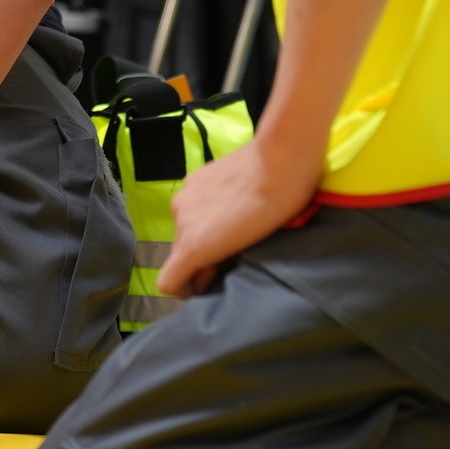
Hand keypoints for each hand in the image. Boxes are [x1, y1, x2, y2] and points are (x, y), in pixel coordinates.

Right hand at [156, 136, 320, 298]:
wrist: (281, 158)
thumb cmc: (276, 210)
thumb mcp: (248, 249)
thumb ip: (219, 264)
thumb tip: (208, 272)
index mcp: (193, 244)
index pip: (168, 283)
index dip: (187, 291)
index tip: (210, 286)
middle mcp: (180, 220)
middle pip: (180, 253)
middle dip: (199, 260)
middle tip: (231, 257)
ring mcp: (185, 195)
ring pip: (186, 228)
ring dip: (202, 233)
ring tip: (233, 227)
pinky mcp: (193, 177)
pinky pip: (192, 205)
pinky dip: (204, 211)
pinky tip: (231, 203)